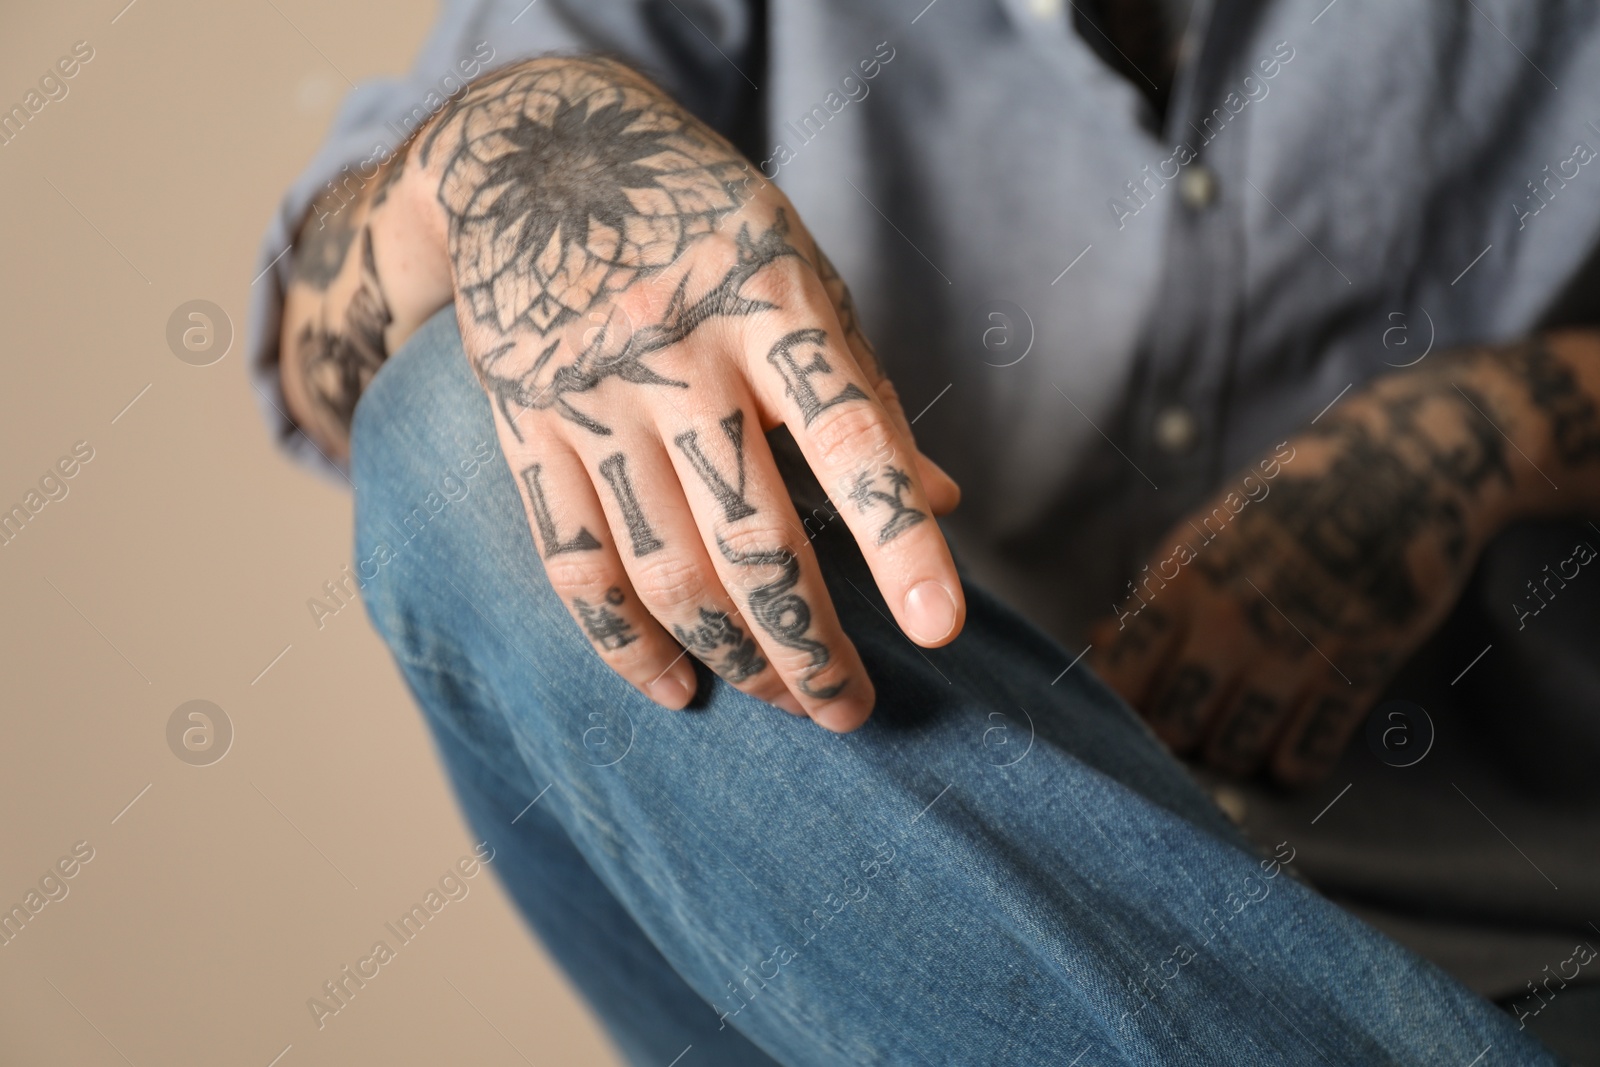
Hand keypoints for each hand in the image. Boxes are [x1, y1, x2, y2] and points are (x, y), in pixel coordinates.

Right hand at [284, 57, 962, 729]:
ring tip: (784, 697)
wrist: (537, 156)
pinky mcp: (528, 430)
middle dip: (807, 646)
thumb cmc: (701, 223)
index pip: (849, 435)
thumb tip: (944, 502)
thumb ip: (862, 388)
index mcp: (771, 302)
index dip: (896, 538)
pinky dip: (622, 643)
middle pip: (750, 537)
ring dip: (732, 654)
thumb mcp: (800, 272)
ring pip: (665, 568)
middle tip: (850, 712)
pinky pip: (573, 563)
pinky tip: (672, 686)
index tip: (940, 632)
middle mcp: (680, 353)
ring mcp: (595, 397)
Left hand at [1087, 341, 1598, 783]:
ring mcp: (1296, 650)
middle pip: (1174, 726)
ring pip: (1234, 752)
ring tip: (1236, 731)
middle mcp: (1232, 622)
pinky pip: (1307, 754)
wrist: (1404, 469)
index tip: (1133, 703)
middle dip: (1174, 734)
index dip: (1120, 705)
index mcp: (1183, 580)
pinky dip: (1291, 760)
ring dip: (1230, 753)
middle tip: (1189, 720)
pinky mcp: (1357, 672)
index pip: (1122, 679)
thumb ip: (1158, 594)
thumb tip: (1099, 641)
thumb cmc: (1291, 498)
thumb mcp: (1208, 532)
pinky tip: (1288, 742)